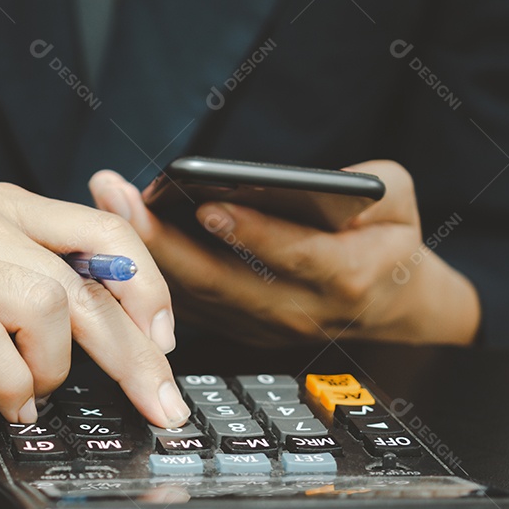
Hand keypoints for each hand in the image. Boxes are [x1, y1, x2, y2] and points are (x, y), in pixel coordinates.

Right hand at [0, 184, 190, 426]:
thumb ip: (41, 274)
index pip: (105, 231)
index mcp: (4, 208)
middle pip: (86, 282)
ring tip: (36, 389)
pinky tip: (9, 401)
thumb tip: (125, 310)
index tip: (165, 342)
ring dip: (57, 365)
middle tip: (157, 402)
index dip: (149, 288)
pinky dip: (13, 384)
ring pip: (46, 305)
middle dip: (134, 354)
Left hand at [88, 161, 479, 345]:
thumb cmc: (390, 242)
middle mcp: (296, 310)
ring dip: (144, 252)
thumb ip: (364, 183)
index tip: (205, 206)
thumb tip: (294, 180)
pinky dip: (148, 270)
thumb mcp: (399, 200)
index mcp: (345, 278)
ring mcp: (261, 326)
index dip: (250, 233)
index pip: (293, 255)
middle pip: (220, 279)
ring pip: (194, 294)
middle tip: (120, 196)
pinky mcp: (236, 328)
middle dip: (162, 238)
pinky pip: (186, 300)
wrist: (390, 307)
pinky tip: (116, 234)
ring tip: (109, 204)